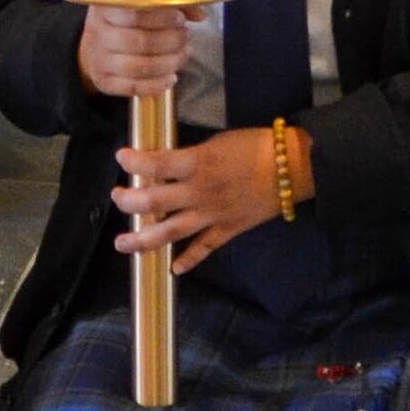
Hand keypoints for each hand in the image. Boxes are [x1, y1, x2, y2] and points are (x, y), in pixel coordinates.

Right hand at [77, 2, 191, 101]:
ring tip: (183, 54)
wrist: (93, 46)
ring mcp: (99, 59)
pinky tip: (172, 77)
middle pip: (140, 42)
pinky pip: (134, 88)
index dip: (162, 17)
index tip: (180, 19)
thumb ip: (170, 6)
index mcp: (106, 8)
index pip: (135, 13)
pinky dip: (157, 85)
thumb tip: (200, 14)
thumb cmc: (121, 21)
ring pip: (139, 67)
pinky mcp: (104, 81)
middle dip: (171, 41)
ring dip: (169, 63)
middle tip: (186, 37)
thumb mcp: (137, 5)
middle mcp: (98, 33)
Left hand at [113, 127, 287, 273]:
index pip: (156, 163)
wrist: (292, 167)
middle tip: (117, 198)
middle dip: (129, 201)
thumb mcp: (216, 142)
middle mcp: (199, 192)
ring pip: (171, 232)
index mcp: (197, 163)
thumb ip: (189, 156)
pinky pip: (204, 248)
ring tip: (122, 243)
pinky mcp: (228, 229)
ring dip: (143, 239)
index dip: (134, 161)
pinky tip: (174, 268)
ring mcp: (212, 215)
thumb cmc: (255, 145)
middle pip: (154, 201)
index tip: (120, 157)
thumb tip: (164, 163)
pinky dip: (189, 260)